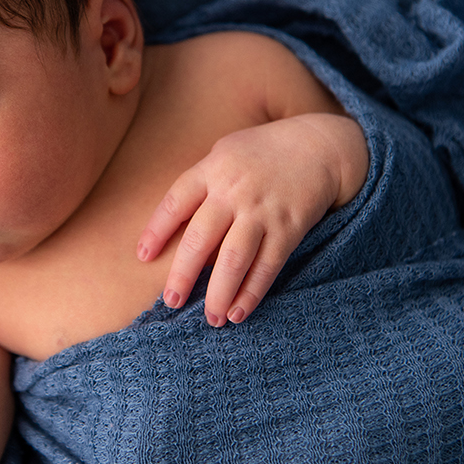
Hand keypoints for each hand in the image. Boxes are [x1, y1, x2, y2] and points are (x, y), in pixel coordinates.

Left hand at [136, 114, 365, 326]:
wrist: (320, 145)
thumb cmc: (264, 153)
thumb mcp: (226, 153)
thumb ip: (204, 186)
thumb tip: (182, 235)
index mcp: (213, 168)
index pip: (176, 202)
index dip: (157, 230)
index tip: (143, 257)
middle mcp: (234, 190)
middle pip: (200, 238)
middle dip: (182, 274)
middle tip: (172, 302)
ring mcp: (262, 209)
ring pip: (233, 258)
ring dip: (219, 293)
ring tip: (211, 318)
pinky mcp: (289, 227)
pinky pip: (267, 265)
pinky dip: (252, 292)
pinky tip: (239, 312)